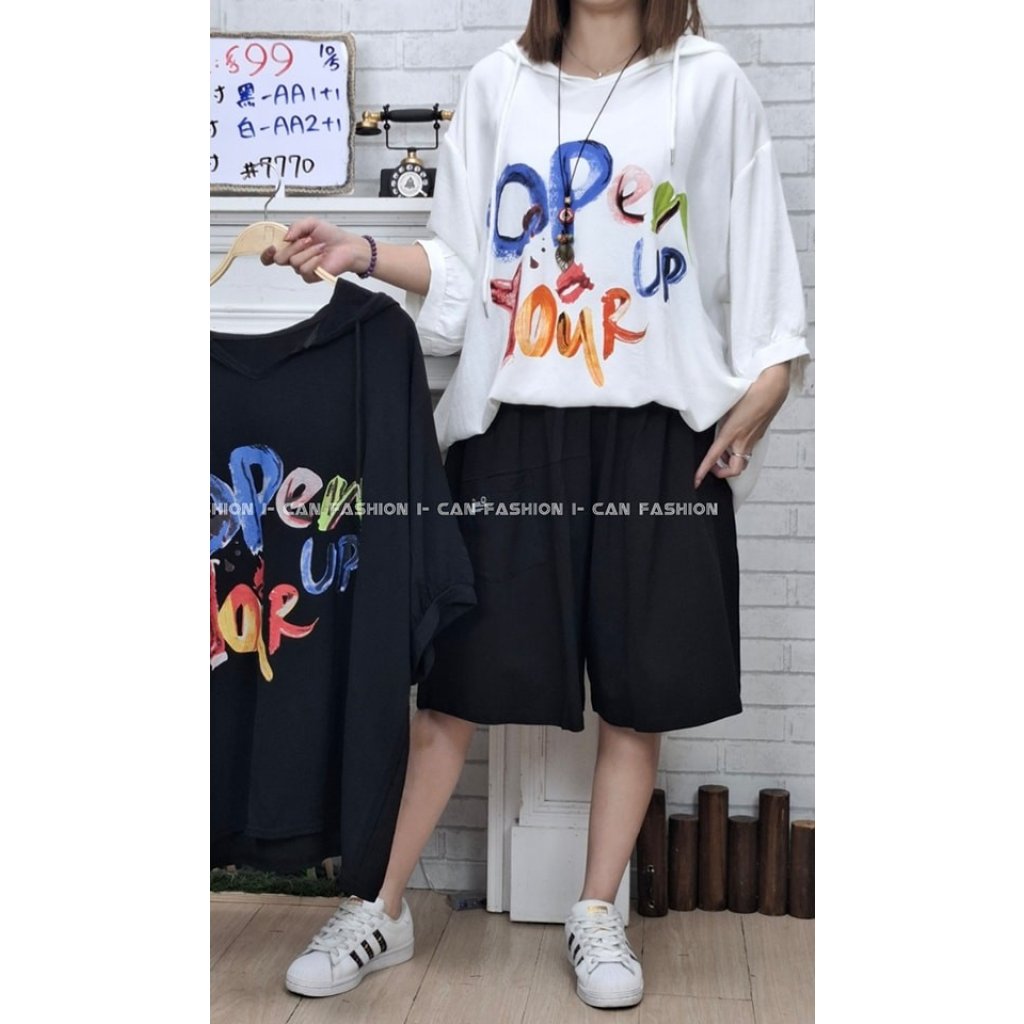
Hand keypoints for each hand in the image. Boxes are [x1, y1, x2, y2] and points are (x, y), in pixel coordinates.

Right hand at [259, 217, 370, 281]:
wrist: (348, 247)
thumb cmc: (332, 236)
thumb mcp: (311, 223)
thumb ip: (295, 226)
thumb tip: (284, 237)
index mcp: (291, 246)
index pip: (271, 256)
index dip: (267, 254)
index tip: (272, 248)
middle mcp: (295, 258)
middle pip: (280, 258)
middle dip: (293, 247)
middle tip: (308, 240)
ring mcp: (303, 269)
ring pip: (294, 262)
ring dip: (308, 252)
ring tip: (320, 248)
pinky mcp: (311, 277)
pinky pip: (304, 270)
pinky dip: (314, 261)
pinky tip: (322, 257)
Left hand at [694, 363, 790, 487]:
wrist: (773, 389)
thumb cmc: (751, 394)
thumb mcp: (728, 409)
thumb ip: (721, 422)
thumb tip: (716, 431)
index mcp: (732, 433)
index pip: (713, 457)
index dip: (704, 471)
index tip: (697, 480)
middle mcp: (743, 441)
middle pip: (734, 470)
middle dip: (722, 472)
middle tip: (713, 466)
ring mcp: (752, 440)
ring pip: (741, 461)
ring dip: (730, 462)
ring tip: (723, 452)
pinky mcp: (758, 436)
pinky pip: (746, 450)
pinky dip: (738, 450)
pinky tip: (735, 440)